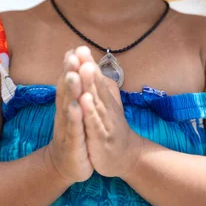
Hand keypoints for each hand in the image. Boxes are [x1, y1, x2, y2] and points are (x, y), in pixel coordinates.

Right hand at [46, 48, 93, 184]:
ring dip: (70, 91)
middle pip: (66, 90)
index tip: (74, 48)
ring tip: (73, 75)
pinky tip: (76, 107)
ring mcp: (67, 128)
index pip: (68, 83)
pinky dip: (75, 118)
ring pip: (68, 107)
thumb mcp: (73, 111)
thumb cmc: (73, 134)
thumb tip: (75, 68)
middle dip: (69, 72)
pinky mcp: (72, 144)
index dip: (70, 67)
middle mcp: (64, 114)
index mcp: (67, 105)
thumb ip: (73, 91)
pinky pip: (74, 129)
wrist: (65, 165)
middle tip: (71, 55)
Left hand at [75, 47, 142, 178]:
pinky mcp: (102, 138)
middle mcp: (107, 108)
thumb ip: (104, 89)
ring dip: (89, 85)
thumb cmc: (114, 129)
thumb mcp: (110, 107)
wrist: (126, 158)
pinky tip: (83, 100)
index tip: (79, 47)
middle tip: (81, 50)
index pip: (96, 79)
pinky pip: (95, 123)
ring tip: (83, 68)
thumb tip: (99, 69)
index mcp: (105, 101)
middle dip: (88, 68)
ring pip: (96, 101)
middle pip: (96, 86)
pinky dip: (90, 112)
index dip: (88, 63)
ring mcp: (105, 122)